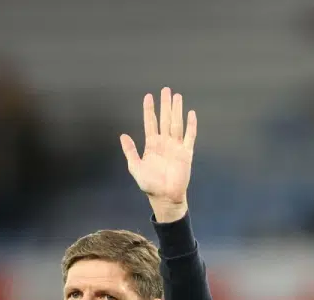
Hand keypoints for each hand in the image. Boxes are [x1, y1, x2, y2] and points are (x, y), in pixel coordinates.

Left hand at [120, 87, 196, 221]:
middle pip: (164, 119)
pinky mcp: (186, 153)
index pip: (150, 123)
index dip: (149, 110)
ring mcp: (176, 146)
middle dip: (165, 105)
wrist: (164, 196)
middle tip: (165, 89)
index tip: (148, 96)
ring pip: (176, 124)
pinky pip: (189, 136)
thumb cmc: (149, 184)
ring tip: (177, 96)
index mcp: (152, 145)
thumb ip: (130, 151)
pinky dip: (191, 125)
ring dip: (176, 110)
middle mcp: (164, 143)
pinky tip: (190, 114)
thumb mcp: (135, 167)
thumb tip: (123, 135)